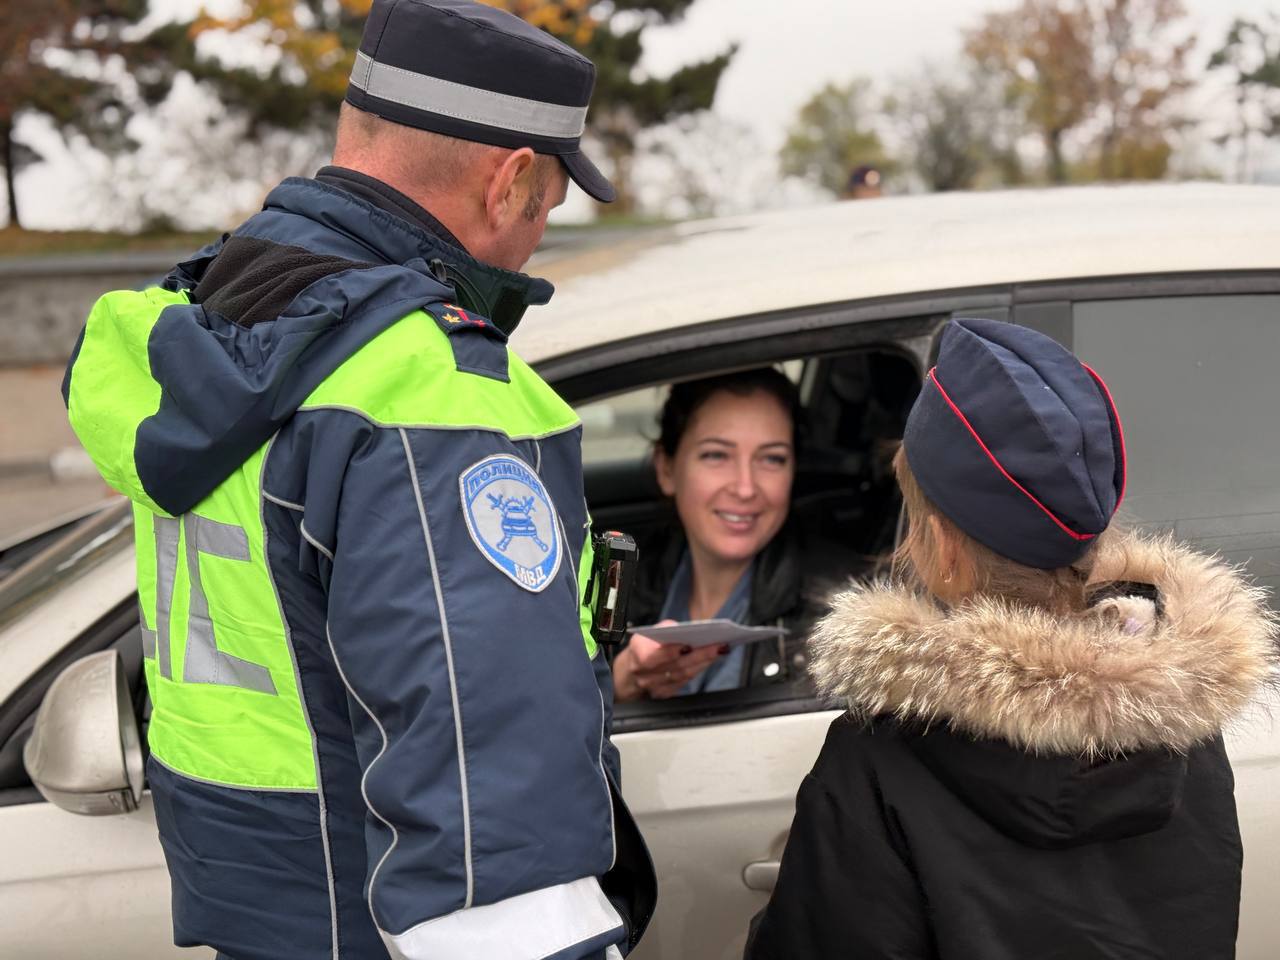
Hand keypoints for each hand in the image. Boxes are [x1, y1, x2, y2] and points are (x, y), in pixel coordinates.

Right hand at [612, 620, 726, 701]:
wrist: (632, 669)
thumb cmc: (644, 646)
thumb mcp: (648, 632)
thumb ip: (665, 628)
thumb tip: (683, 629)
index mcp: (638, 656)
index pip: (655, 656)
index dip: (672, 651)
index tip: (690, 644)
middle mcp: (645, 675)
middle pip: (676, 666)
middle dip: (699, 655)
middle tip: (718, 645)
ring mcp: (655, 687)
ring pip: (683, 675)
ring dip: (703, 662)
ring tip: (719, 650)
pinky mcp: (664, 693)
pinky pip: (684, 682)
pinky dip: (698, 669)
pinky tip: (709, 660)